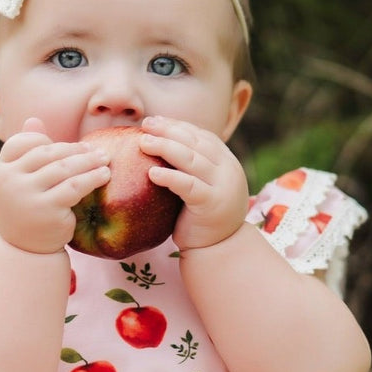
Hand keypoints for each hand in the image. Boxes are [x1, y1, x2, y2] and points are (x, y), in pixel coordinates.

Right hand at [0, 118, 109, 253]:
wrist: (27, 253)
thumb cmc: (25, 213)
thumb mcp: (20, 183)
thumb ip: (27, 152)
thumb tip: (34, 119)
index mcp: (0, 171)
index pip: (20, 143)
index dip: (44, 142)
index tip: (65, 148)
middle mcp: (9, 181)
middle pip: (46, 154)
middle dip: (73, 150)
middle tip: (95, 149)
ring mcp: (27, 195)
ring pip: (63, 168)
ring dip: (87, 161)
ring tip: (105, 159)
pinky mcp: (47, 210)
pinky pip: (74, 187)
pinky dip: (92, 178)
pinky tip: (104, 175)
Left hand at [139, 116, 248, 250]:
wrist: (217, 249)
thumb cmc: (201, 217)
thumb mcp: (199, 185)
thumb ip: (189, 167)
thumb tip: (158, 143)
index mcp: (226, 161)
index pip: (201, 136)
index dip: (177, 126)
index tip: (154, 121)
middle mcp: (228, 170)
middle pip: (195, 143)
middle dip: (168, 131)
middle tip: (145, 126)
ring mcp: (222, 186)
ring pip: (192, 159)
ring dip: (165, 147)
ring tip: (144, 143)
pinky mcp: (212, 204)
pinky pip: (188, 186)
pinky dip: (170, 177)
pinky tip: (152, 173)